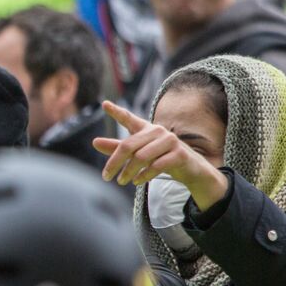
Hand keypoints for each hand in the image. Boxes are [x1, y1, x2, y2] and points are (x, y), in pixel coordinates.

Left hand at [93, 101, 229, 209]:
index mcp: (146, 129)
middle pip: (128, 146)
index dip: (116, 111)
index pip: (129, 118)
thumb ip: (117, 148)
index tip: (104, 104)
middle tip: (105, 177)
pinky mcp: (180, 154)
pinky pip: (157, 165)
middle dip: (114, 162)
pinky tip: (137, 181)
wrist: (191, 169)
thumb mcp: (138, 153)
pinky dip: (144, 175)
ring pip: (141, 157)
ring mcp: (170, 141)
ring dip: (128, 171)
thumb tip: (94, 142)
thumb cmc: (160, 158)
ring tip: (121, 181)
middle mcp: (157, 131)